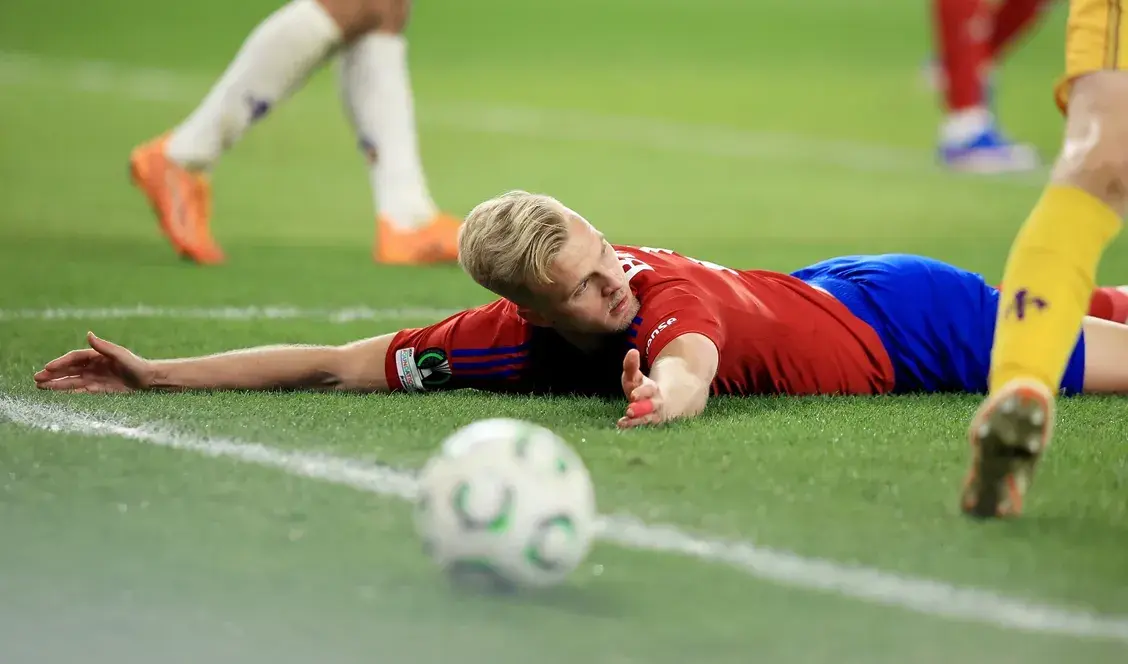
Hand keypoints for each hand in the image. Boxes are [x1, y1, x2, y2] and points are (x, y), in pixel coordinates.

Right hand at [34, 332, 155, 392]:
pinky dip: (68, 391)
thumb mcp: (120, 354)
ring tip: (40, 387)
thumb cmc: (136, 364)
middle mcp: (93, 366)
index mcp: (96, 356)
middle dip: (53, 374)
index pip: (74, 359)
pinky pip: (80, 390)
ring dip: (56, 383)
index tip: (48, 368)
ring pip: (71, 381)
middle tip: (36, 379)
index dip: (60, 363)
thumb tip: (89, 334)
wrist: (148, 379)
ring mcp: (94, 377)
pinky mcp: (98, 388)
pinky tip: (55, 394)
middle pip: (69, 370)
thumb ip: (104, 347)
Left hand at [617, 348, 664, 427]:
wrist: (666, 402)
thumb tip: (632, 351)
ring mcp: (653, 417)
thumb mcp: (637, 376)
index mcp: (653, 390)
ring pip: (646, 420)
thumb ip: (631, 366)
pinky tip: (621, 426)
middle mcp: (655, 405)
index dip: (641, 393)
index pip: (648, 391)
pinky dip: (633, 428)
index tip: (633, 396)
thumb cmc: (644, 389)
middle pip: (649, 407)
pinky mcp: (648, 426)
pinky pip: (642, 428)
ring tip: (623, 423)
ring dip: (635, 422)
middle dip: (640, 409)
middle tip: (629, 411)